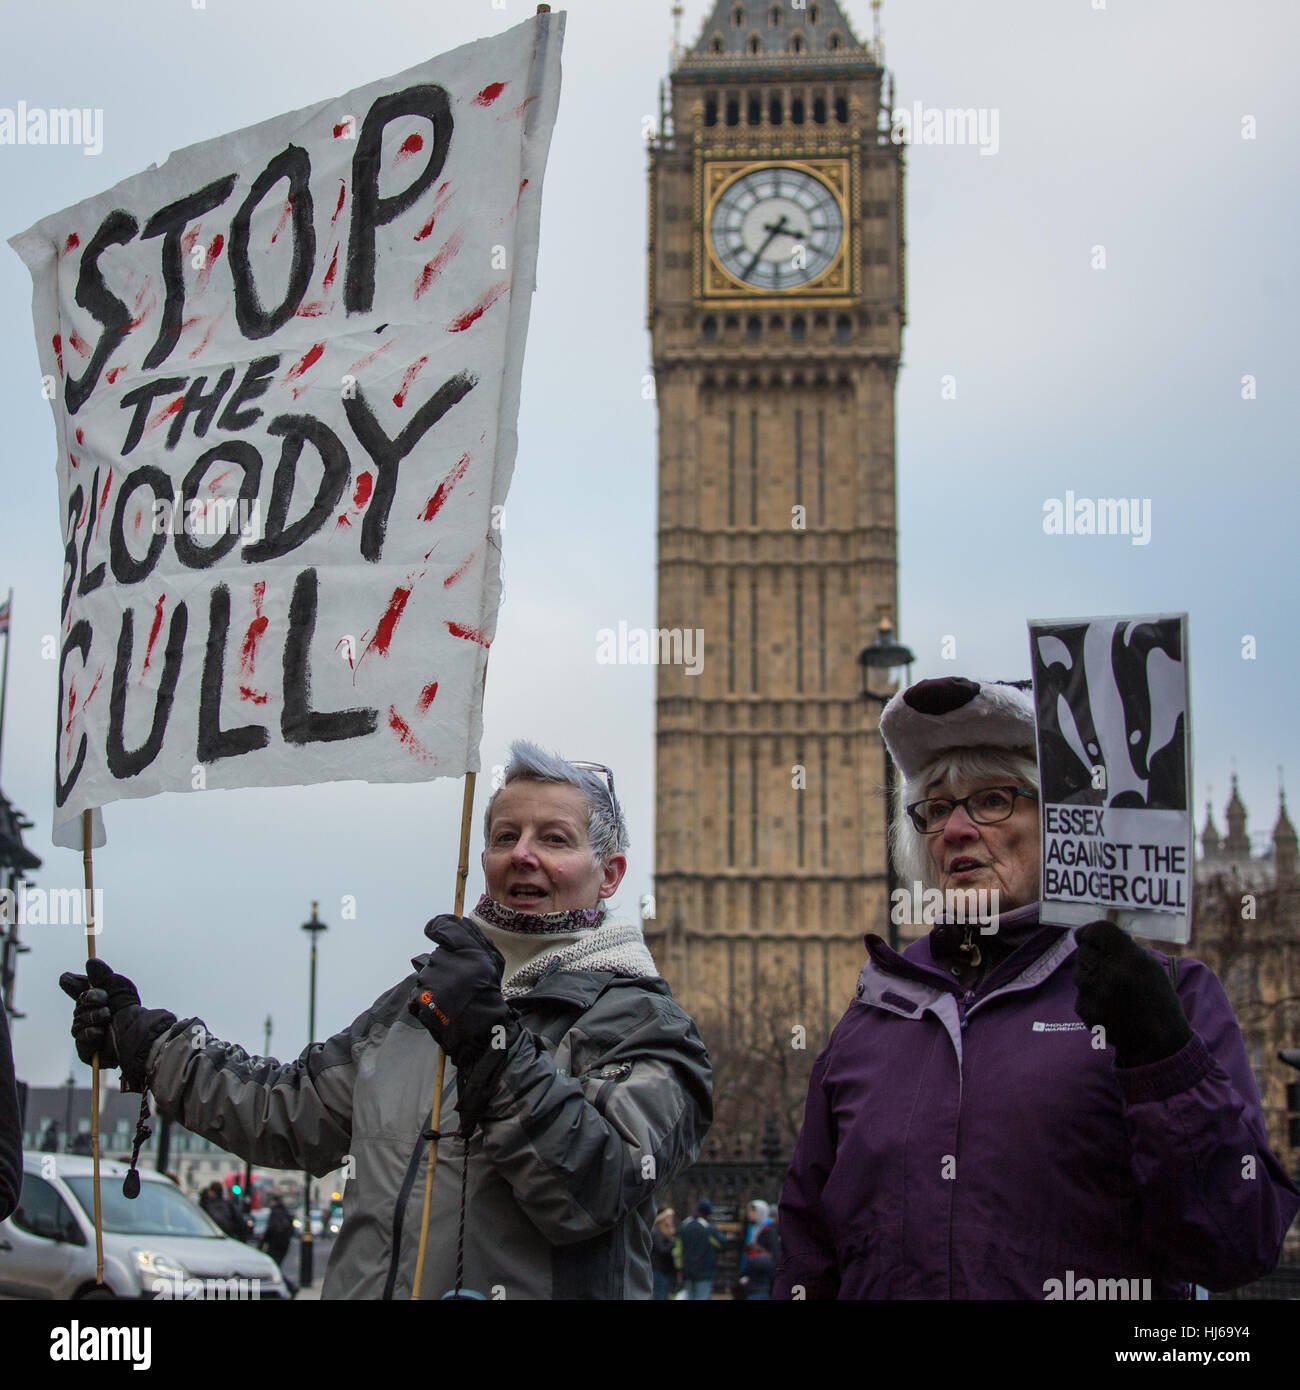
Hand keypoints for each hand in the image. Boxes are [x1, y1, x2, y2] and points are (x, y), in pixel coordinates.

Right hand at [58, 958, 175, 1090]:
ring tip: (106, 1015)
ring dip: (91, 1017)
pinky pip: (80, 1041)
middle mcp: (94, 1019)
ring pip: (77, 1024)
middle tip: (104, 1000)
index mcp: (101, 1004)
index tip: (66, 978)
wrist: (139, 1034)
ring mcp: (91, 1036)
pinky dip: (89, 1034)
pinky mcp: (90, 1052)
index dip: (73, 985)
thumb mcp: (119, 989)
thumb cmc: (132, 1012)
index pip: (81, 992)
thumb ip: (103, 976)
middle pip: (78, 1007)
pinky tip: (99, 1033)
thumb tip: (90, 961)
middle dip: (89, 1001)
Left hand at [407, 916, 514, 1067]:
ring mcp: (435, 982)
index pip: (445, 925)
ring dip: (434, 986)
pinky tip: (441, 1009)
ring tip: (451, 1000)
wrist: (481, 1032)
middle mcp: (451, 964)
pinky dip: (425, 1002)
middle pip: (435, 956)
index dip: (437, 926)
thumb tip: (456, 919)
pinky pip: (417, 995)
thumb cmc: (487, 995)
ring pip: (426, 976)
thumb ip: (473, 938)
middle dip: (443, 968)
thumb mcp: (491, 961)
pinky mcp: (422, 1000)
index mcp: (471, 952)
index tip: (433, 930)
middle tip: (459, 985)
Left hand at [1073, 920, 1191, 1066]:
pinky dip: (1090, 999)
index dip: (1091, 932)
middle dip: (1092, 956)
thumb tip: (1089, 935)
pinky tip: (1109, 1008)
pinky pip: (1080, 995)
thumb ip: (1121, 948)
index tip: (1089, 936)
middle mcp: (1109, 973)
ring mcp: (1095, 993)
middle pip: (1083, 950)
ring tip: (1113, 992)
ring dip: (1091, 977)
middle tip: (1108, 969)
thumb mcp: (1149, 966)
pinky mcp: (1086, 1010)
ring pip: (1079, 972)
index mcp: (1129, 958)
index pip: (1098, 930)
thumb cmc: (1156, 999)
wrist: (1158, 1042)